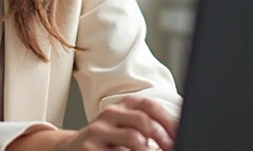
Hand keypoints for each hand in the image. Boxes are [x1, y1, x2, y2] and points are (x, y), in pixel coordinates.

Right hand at [56, 95, 177, 150]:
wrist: (71, 149)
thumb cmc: (106, 140)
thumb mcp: (124, 127)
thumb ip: (146, 126)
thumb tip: (175, 136)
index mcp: (122, 106)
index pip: (150, 106)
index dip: (169, 121)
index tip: (181, 135)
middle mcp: (110, 114)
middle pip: (143, 121)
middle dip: (163, 138)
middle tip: (172, 149)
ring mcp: (98, 131)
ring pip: (134, 139)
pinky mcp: (89, 148)